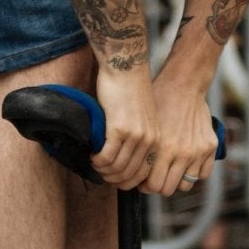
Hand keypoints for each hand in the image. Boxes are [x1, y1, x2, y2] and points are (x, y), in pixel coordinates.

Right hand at [89, 67, 159, 189]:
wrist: (126, 68)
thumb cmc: (130, 90)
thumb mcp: (142, 119)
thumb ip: (137, 139)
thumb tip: (123, 160)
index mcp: (156, 140)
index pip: (143, 174)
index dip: (126, 181)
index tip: (113, 177)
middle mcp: (149, 141)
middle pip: (129, 174)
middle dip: (112, 178)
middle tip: (100, 172)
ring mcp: (135, 136)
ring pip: (116, 168)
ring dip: (102, 170)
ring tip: (94, 162)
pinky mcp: (119, 129)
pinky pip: (106, 157)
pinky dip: (97, 160)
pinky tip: (92, 155)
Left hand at [143, 75, 218, 196]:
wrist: (184, 85)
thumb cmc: (159, 102)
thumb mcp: (146, 128)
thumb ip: (142, 152)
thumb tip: (132, 173)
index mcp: (163, 149)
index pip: (153, 185)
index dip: (146, 186)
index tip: (143, 181)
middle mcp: (182, 153)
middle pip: (169, 188)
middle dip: (159, 185)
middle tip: (154, 177)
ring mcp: (198, 151)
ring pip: (186, 184)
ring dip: (177, 180)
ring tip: (170, 171)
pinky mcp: (210, 147)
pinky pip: (203, 174)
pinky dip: (194, 172)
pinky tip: (186, 164)